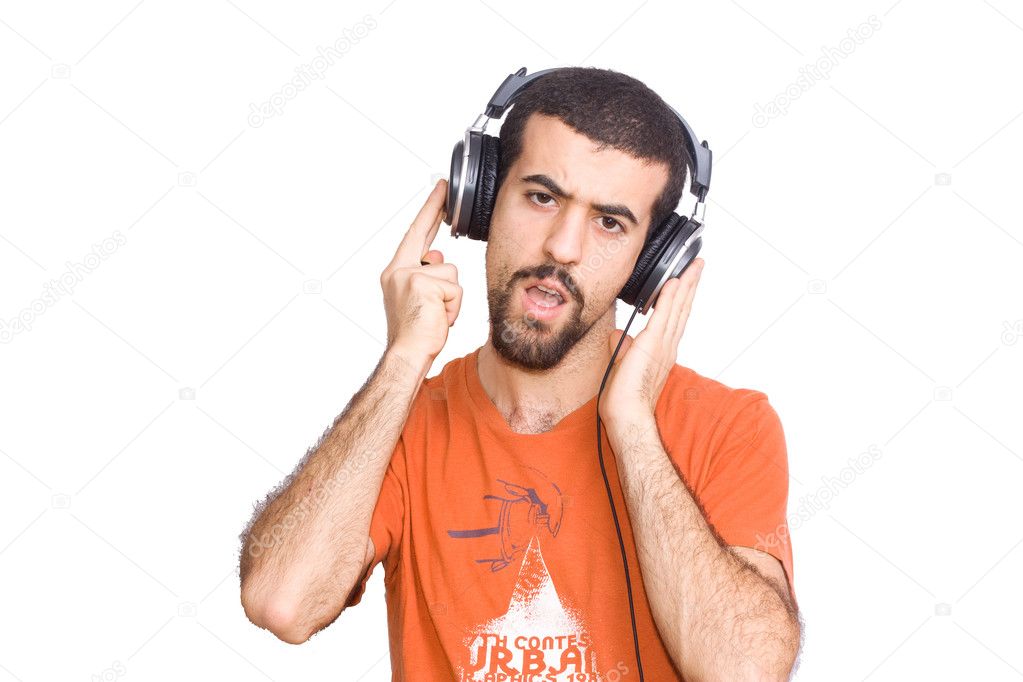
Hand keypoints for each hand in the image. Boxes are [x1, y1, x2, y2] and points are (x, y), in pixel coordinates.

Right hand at [380, 179, 461, 362]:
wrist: (406, 354)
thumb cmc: (415, 333)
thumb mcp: (421, 299)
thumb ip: (427, 275)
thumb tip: (438, 257)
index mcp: (395, 272)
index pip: (415, 235)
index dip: (428, 212)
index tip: (439, 191)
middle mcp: (398, 270)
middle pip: (424, 235)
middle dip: (435, 208)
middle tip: (444, 185)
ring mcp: (409, 275)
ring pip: (451, 273)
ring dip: (452, 297)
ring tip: (437, 315)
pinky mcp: (423, 284)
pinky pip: (455, 289)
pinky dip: (454, 307)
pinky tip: (440, 318)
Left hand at [598, 258, 704, 432]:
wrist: (626, 416)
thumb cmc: (623, 400)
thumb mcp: (621, 366)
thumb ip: (621, 348)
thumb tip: (617, 335)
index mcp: (661, 352)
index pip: (674, 319)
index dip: (681, 299)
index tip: (686, 281)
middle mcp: (667, 347)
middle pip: (682, 309)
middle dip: (691, 286)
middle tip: (698, 265)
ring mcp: (662, 345)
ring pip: (678, 308)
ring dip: (686, 285)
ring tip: (694, 266)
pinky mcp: (652, 344)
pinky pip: (664, 315)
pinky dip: (670, 297)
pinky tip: (675, 281)